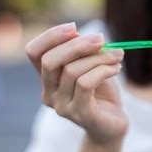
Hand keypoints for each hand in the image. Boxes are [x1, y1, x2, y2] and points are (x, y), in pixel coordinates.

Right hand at [26, 23, 128, 145]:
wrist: (114, 124)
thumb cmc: (102, 92)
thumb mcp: (91, 66)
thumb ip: (82, 51)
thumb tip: (77, 33)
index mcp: (47, 78)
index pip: (33, 52)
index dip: (50, 36)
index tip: (74, 27)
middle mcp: (48, 93)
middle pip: (50, 61)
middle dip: (78, 44)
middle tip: (102, 39)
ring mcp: (62, 106)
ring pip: (72, 71)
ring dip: (99, 58)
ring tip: (117, 56)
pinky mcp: (80, 114)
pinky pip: (86, 84)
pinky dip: (104, 70)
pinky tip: (117, 68)